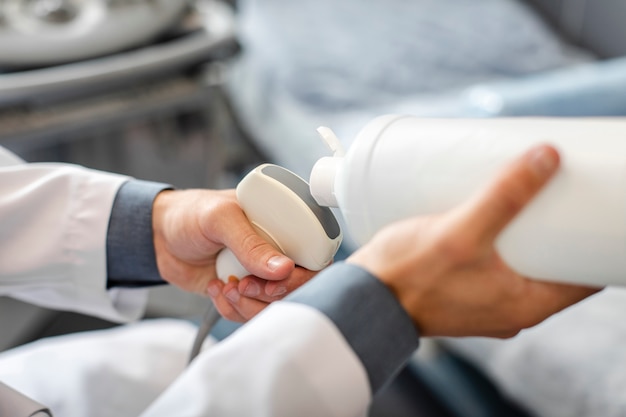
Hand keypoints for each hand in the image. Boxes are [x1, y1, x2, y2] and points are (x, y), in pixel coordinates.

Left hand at [152, 189, 315, 321]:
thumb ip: (251, 244)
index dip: (301, 277)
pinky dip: (233, 309)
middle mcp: (278, 250)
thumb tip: (284, 268)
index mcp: (283, 224)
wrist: (158, 235)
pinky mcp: (244, 293)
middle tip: (244, 285)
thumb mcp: (220, 219)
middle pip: (298, 288)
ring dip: (249, 305)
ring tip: (227, 287)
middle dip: (269, 295)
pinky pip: (251, 314)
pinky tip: (217, 288)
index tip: (275, 282)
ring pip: (275, 307)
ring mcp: (261, 273)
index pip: (314, 257)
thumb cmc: (190, 213)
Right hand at [348, 144, 601, 337]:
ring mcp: (486, 302)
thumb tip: (547, 158)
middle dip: (559, 229)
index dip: (595, 243)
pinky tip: (488, 217)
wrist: (362, 301)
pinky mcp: (463, 291)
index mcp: (525, 305)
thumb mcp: (460, 234)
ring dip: (527, 234)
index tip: (593, 209)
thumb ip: (503, 197)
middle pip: (554, 265)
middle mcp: (511, 309)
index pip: (584, 277)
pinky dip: (500, 242)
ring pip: (523, 264)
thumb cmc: (407, 278)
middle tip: (556, 191)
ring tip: (522, 196)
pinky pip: (496, 265)